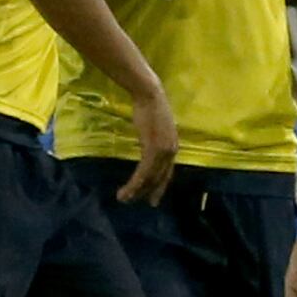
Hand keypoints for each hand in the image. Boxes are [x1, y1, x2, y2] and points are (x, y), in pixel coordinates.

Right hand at [119, 78, 177, 204]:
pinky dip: (134, 183)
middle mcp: (171, 151)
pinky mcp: (153, 149)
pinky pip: (143, 172)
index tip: (152, 198)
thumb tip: (149, 146)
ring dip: (136, 191)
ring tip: (124, 199)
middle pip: (159, 178)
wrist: (149, 94)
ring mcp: (164, 151)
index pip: (167, 172)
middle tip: (133, 202)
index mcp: (173, 146)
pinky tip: (126, 190)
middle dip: (146, 192)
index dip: (159, 186)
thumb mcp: (155, 128)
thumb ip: (154, 140)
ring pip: (150, 178)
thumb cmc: (149, 107)